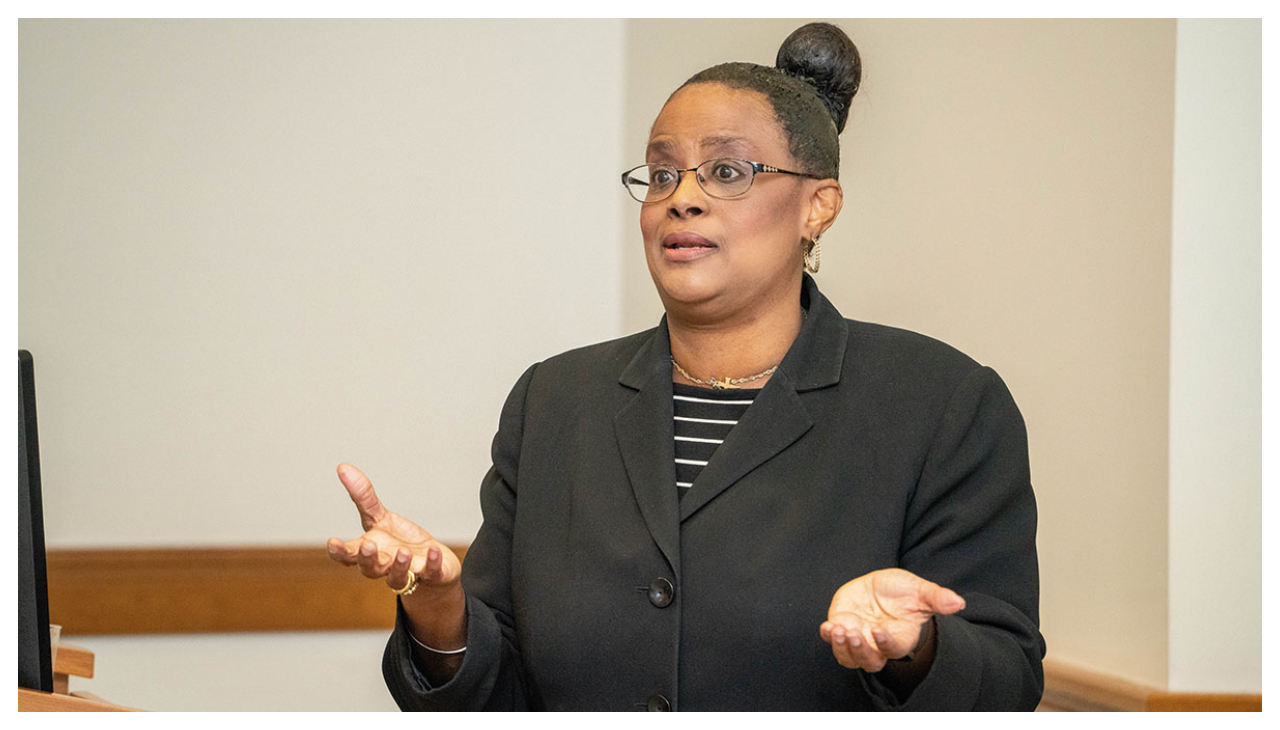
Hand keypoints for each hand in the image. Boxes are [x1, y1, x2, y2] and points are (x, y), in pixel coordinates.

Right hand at [326, 463, 461, 594]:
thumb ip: (363, 496)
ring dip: (399, 566)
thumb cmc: (398, 540)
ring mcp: (407, 573)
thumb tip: (343, 467)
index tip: (333, 541)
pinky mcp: (431, 574)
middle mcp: (385, 566)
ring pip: (397, 577)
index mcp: (369, 552)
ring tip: (404, 552)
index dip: (339, 551)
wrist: (430, 562)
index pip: (348, 555)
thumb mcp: (380, 516)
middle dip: (368, 559)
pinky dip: (432, 564)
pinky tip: (433, 551)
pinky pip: (431, 572)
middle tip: (368, 545)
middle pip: (370, 569)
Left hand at [819, 568, 964, 672]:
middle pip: (869, 661)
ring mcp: (857, 638)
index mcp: (897, 639)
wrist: (880, 587)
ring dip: (842, 647)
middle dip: (860, 651)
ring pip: (848, 657)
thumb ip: (937, 598)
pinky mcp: (840, 626)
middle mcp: (876, 645)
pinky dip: (828, 635)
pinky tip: (827, 626)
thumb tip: (959, 602)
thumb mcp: (920, 591)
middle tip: (854, 634)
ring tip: (837, 630)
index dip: (885, 644)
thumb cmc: (903, 592)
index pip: (892, 649)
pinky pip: (831, 639)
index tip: (878, 631)